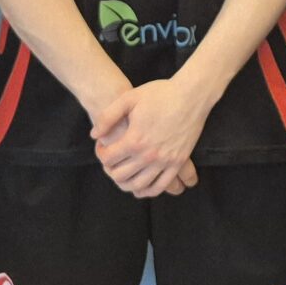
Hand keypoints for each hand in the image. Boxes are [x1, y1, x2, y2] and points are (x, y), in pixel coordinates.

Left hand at [91, 76, 211, 198]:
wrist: (191, 95)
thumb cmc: (160, 93)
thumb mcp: (129, 98)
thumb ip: (107, 117)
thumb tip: (94, 135)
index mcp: (134, 140)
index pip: (108, 159)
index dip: (100, 153)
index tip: (103, 146)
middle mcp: (148, 155)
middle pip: (120, 175)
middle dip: (110, 169)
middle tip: (112, 159)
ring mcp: (165, 161)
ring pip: (138, 185)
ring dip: (126, 183)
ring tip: (124, 171)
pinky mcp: (178, 162)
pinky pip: (161, 186)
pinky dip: (148, 191)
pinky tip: (141, 185)